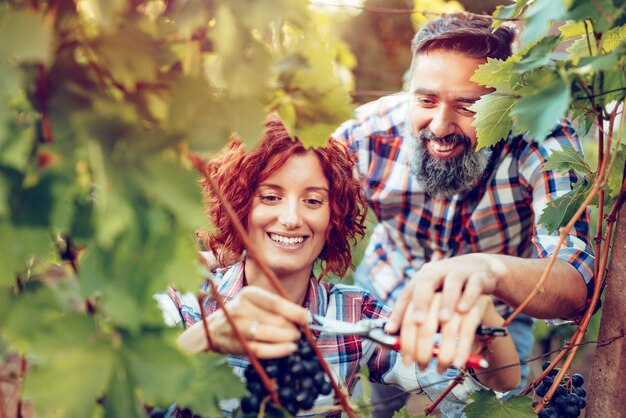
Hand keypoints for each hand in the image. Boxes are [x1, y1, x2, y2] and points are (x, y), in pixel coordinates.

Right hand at [178, 287, 309, 357]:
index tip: (306, 318)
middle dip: (293, 327)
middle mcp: (242, 309)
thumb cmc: (241, 313)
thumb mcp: (253, 301)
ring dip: (289, 338)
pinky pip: (264, 350)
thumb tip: (303, 316)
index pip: (276, 303)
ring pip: (272, 335)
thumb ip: (275, 305)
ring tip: (295, 339)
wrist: (211, 330)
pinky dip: (280, 350)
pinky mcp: (239, 346)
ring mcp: (239, 329)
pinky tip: (289, 348)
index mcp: (248, 294)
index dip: (295, 312)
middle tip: (299, 331)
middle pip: (277, 320)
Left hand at [386, 253, 506, 333]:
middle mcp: (438, 272)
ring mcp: (459, 272)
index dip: (398, 312)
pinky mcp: (479, 276)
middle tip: (418, 323)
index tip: (392, 332)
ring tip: (444, 320)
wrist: (482, 269)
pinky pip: (474, 285)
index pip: (407, 295)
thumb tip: (398, 338)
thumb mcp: (434, 297)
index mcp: (423, 278)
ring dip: (446, 302)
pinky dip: (468, 298)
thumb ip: (419, 315)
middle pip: (425, 284)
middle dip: (420, 304)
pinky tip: (464, 311)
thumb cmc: (451, 289)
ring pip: (451, 283)